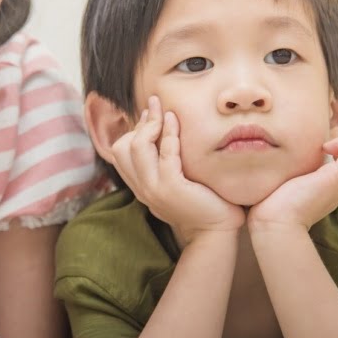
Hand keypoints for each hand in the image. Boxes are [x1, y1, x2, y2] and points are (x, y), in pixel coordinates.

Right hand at [111, 96, 244, 243]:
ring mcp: (154, 189)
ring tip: (165, 111)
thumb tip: (164, 130)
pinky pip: (164, 153)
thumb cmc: (203, 203)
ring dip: (150, 124)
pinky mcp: (171, 188)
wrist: (216, 231)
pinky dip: (169, 133)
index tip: (151, 115)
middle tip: (155, 105)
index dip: (134, 130)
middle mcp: (141, 188)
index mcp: (140, 186)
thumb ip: (165, 162)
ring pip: (135, 147)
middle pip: (120, 147)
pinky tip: (176, 121)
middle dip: (138, 123)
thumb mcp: (176, 180)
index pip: (120, 152)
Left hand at [247, 134, 337, 232]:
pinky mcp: (336, 180)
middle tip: (332, 151)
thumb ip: (291, 180)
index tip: (326, 154)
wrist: (271, 224)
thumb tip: (278, 165)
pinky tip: (324, 147)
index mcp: (331, 193)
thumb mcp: (288, 189)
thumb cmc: (271, 209)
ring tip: (330, 149)